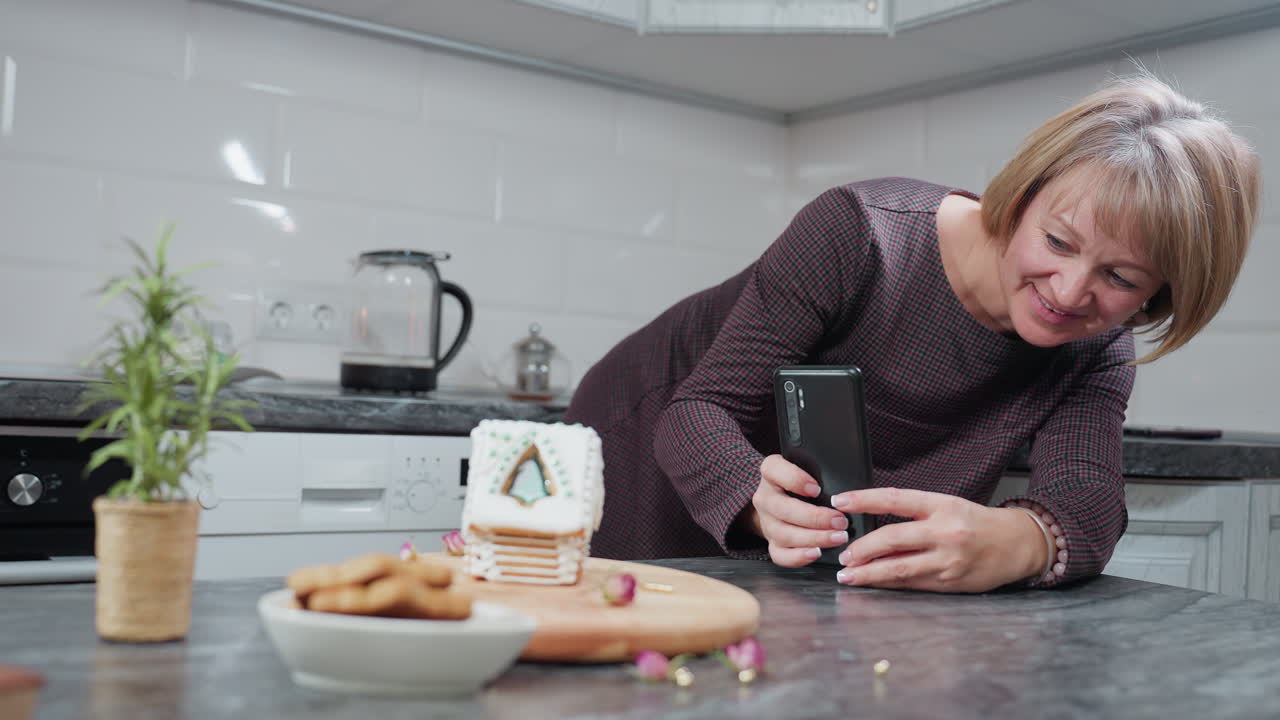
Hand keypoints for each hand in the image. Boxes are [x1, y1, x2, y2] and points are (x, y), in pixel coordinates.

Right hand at [749, 455, 850, 567]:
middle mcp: (765, 497)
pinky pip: (780, 555)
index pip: (773, 470)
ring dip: (814, 538)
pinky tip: (817, 553)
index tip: (817, 489)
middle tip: (840, 521)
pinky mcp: (772, 542)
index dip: (795, 480)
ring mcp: (767, 522)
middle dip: (815, 518)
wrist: (783, 503)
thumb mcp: (809, 469)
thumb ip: (821, 470)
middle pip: (783, 509)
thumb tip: (845, 483)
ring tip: (838, 538)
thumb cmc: (804, 483)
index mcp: (771, 472)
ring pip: (784, 534)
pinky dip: (799, 557)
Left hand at [831, 488, 1045, 592]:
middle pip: (891, 538)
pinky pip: (912, 584)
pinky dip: (889, 584)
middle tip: (843, 555)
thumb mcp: (947, 506)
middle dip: (861, 548)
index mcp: (941, 505)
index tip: (840, 502)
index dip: (863, 499)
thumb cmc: (976, 523)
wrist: (1017, 545)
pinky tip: (874, 583)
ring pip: (898, 568)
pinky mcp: (949, 582)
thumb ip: (914, 514)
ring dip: (868, 573)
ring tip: (849, 575)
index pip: (894, 499)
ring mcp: (947, 560)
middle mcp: (944, 532)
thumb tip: (871, 522)